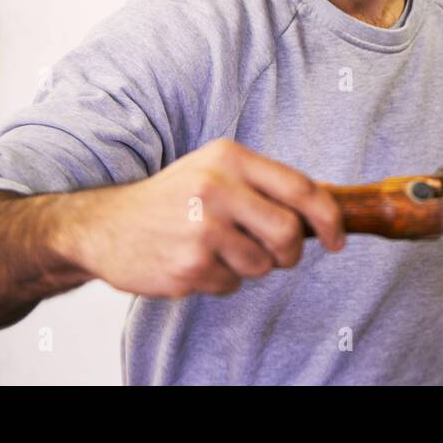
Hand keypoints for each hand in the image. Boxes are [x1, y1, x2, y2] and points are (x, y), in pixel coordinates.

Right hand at [60, 138, 344, 297]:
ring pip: (262, 264)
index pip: (301, 188)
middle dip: (290, 252)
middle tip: (278, 255)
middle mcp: (216, 187)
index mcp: (230, 158)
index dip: (328, 219)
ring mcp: (201, 228)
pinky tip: (197, 262)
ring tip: (220, 250)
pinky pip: (232, 284)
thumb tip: (325, 206)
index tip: (337, 239)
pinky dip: (223, 280)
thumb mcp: (215, 170)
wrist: (105, 225)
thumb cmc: (172, 198)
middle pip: (287, 232)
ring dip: (250, 266)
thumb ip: (263, 184)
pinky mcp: (189, 265)